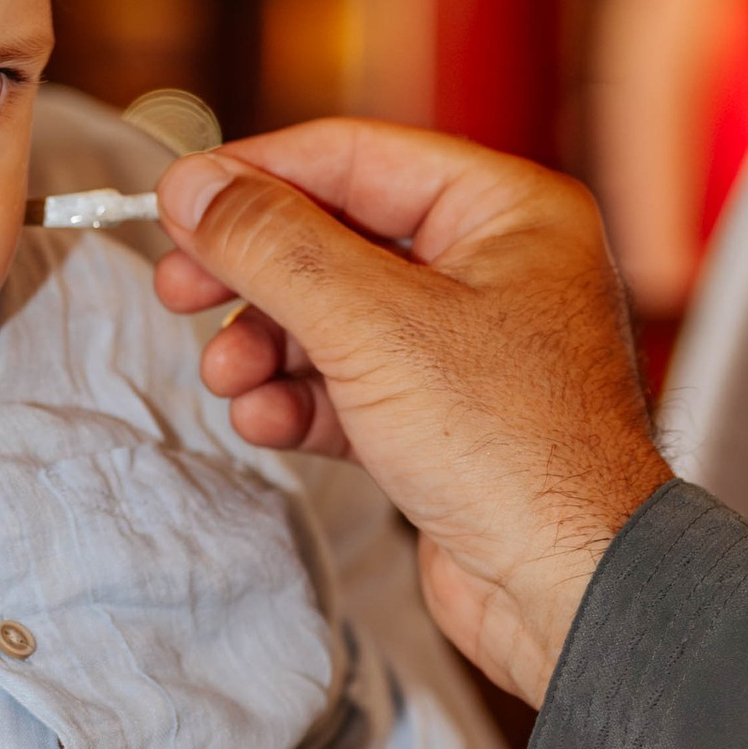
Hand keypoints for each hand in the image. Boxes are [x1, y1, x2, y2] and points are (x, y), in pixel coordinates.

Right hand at [153, 125, 668, 702]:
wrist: (570, 591)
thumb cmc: (516, 452)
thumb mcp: (373, 326)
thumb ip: (273, 246)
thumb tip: (194, 186)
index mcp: (508, 211)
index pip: (355, 157)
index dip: (256, 176)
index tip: (177, 201)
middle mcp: (495, 267)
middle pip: (335, 237)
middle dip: (252, 273)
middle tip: (180, 290)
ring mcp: (470, 347)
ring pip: (333, 316)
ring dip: (266, 345)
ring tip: (227, 376)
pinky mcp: (443, 420)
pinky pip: (348, 385)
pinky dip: (298, 399)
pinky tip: (265, 420)